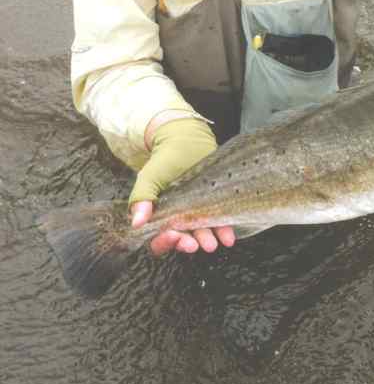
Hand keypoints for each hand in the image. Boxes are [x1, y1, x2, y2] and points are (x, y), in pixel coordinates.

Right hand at [128, 116, 235, 254]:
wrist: (187, 138)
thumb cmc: (166, 157)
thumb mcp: (150, 175)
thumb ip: (142, 197)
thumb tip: (136, 223)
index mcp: (158, 216)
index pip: (158, 238)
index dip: (165, 241)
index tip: (173, 235)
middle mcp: (177, 218)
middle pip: (181, 239)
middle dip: (188, 243)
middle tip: (197, 245)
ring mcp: (196, 212)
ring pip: (200, 233)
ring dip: (207, 239)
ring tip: (216, 242)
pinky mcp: (212, 204)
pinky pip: (218, 221)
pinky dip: (224, 230)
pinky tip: (229, 235)